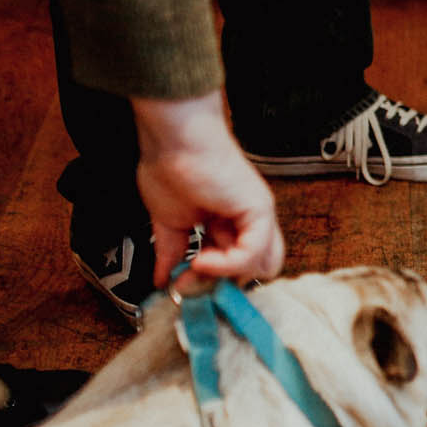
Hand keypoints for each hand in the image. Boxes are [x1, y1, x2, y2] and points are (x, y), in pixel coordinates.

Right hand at [132, 93, 284, 288]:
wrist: (173, 140)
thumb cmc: (170, 166)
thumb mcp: (169, 222)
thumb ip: (171, 253)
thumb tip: (163, 279)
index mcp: (230, 222)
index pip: (240, 265)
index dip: (215, 280)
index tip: (185, 286)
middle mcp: (249, 219)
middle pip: (257, 270)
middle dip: (223, 284)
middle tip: (192, 284)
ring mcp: (257, 215)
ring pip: (262, 267)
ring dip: (223, 277)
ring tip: (194, 268)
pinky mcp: (259, 210)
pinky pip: (252, 254)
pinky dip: (226, 265)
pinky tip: (200, 259)